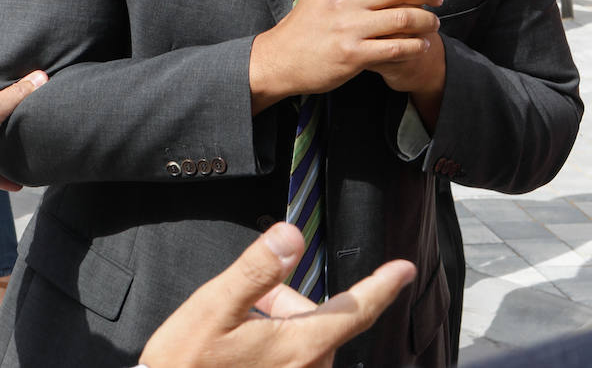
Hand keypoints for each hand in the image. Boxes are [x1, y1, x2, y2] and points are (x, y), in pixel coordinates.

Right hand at [140, 222, 414, 367]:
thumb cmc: (187, 365)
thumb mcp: (214, 308)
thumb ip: (256, 270)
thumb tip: (291, 236)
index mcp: (299, 345)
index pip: (354, 309)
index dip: (381, 286)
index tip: (404, 269)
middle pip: (317, 319)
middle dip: (284, 302)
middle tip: (241, 308)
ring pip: (304, 340)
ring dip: (277, 327)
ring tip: (233, 336)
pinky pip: (294, 360)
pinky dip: (272, 348)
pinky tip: (238, 354)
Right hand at [313, 0, 445, 126]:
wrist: (279, 58)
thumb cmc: (303, 24)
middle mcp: (346, 0)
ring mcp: (350, 28)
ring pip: (404, 18)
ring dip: (427, 21)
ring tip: (434, 24)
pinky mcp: (353, 55)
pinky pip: (395, 48)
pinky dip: (415, 46)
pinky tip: (421, 45)